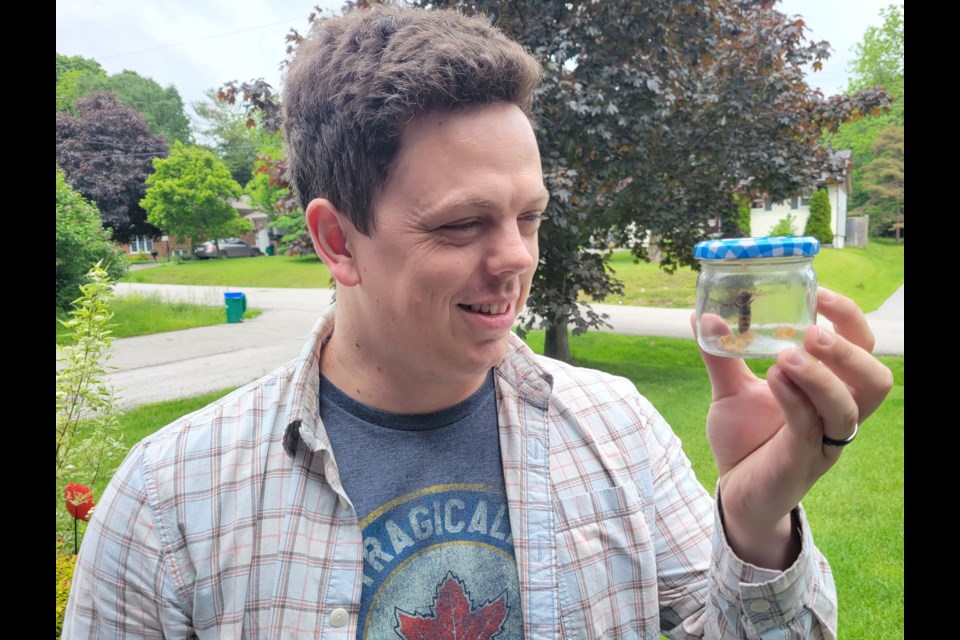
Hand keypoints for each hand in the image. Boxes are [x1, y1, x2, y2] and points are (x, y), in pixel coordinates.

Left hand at [692, 287, 893, 567]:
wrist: (733, 494)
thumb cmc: (744, 440)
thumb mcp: (730, 391)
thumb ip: (721, 354)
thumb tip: (704, 314)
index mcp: (830, 391)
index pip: (862, 350)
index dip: (850, 320)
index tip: (820, 293)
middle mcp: (838, 416)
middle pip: (875, 378)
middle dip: (848, 349)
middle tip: (811, 330)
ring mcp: (824, 442)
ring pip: (850, 406)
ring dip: (821, 375)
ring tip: (785, 355)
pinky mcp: (803, 462)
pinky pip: (810, 427)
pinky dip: (794, 398)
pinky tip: (771, 378)